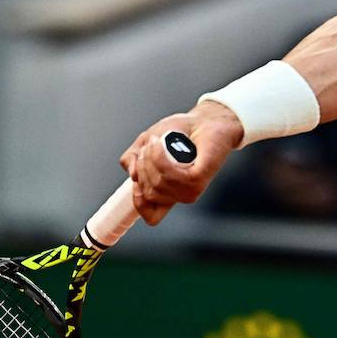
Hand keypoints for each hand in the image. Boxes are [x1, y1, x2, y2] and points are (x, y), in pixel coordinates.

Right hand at [119, 102, 243, 224]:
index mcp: (168, 192)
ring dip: (150, 159)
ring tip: (157, 141)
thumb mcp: (145, 144)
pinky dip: (160, 157)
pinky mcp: (198, 179)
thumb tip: (132, 175)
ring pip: (157, 184)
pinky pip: (170, 175)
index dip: (138, 200)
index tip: (137, 174)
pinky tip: (162, 144)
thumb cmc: (180, 131)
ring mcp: (190, 189)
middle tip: (151, 145)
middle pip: (149, 193)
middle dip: (142, 166)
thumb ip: (132, 160)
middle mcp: (179, 194)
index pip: (152, 217)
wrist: (204, 120)